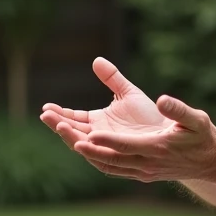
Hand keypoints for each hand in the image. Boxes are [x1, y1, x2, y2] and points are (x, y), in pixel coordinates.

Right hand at [40, 57, 166, 149]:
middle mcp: (100, 137)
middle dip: (58, 125)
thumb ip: (112, 78)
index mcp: (98, 122)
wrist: (170, 132)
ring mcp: (108, 147)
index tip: (46, 107)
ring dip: (70, 136)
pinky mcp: (119, 155)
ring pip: (83, 145)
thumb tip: (96, 60)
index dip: (59, 114)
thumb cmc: (149, 115)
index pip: (73, 118)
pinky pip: (101, 156)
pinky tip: (81, 141)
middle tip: (45, 116)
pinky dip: (90, 149)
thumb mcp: (128, 92)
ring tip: (60, 125)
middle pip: (73, 132)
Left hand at [40, 58, 215, 182]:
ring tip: (61, 130)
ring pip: (106, 165)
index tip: (86, 134)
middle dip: (83, 144)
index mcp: (158, 148)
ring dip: (83, 150)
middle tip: (59, 127)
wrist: (210, 164)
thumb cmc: (203, 137)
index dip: (106, 142)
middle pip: (109, 158)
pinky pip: (111, 168)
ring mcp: (141, 172)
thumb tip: (162, 99)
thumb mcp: (196, 120)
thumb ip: (178, 110)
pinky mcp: (139, 173)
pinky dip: (93, 158)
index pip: (126, 146)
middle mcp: (146, 164)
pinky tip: (79, 144)